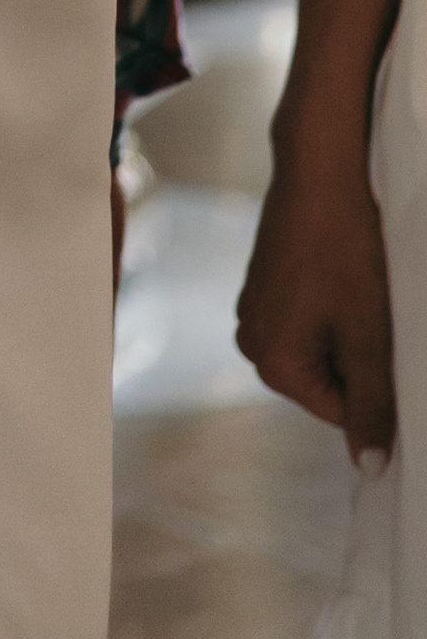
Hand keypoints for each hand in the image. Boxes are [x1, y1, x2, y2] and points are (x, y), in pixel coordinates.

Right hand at [236, 126, 398, 457]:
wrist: (320, 169)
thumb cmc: (345, 249)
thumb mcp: (370, 335)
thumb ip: (372, 406)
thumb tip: (371, 469)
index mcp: (272, 363)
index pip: (343, 412)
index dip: (377, 384)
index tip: (387, 343)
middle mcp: (251, 341)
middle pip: (330, 382)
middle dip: (360, 357)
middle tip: (373, 312)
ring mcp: (254, 310)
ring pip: (323, 350)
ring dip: (350, 331)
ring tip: (359, 289)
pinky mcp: (264, 285)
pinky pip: (308, 320)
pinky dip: (334, 308)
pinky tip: (344, 274)